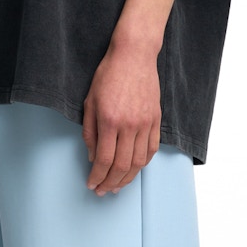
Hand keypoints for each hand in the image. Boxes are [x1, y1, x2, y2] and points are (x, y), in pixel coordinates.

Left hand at [82, 40, 161, 195]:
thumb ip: (90, 132)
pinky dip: (143, 163)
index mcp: (109, 120)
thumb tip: (92, 157)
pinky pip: (152, 149)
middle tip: (103, 191)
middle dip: (110, 183)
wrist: (134, 55)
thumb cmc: (108, 74)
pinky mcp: (156, 120)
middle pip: (122, 166)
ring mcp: (145, 123)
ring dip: (127, 178)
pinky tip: (134, 168)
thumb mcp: (90, 101)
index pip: (104, 160)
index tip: (92, 185)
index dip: (97, 177)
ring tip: (118, 185)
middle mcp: (129, 125)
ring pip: (139, 162)